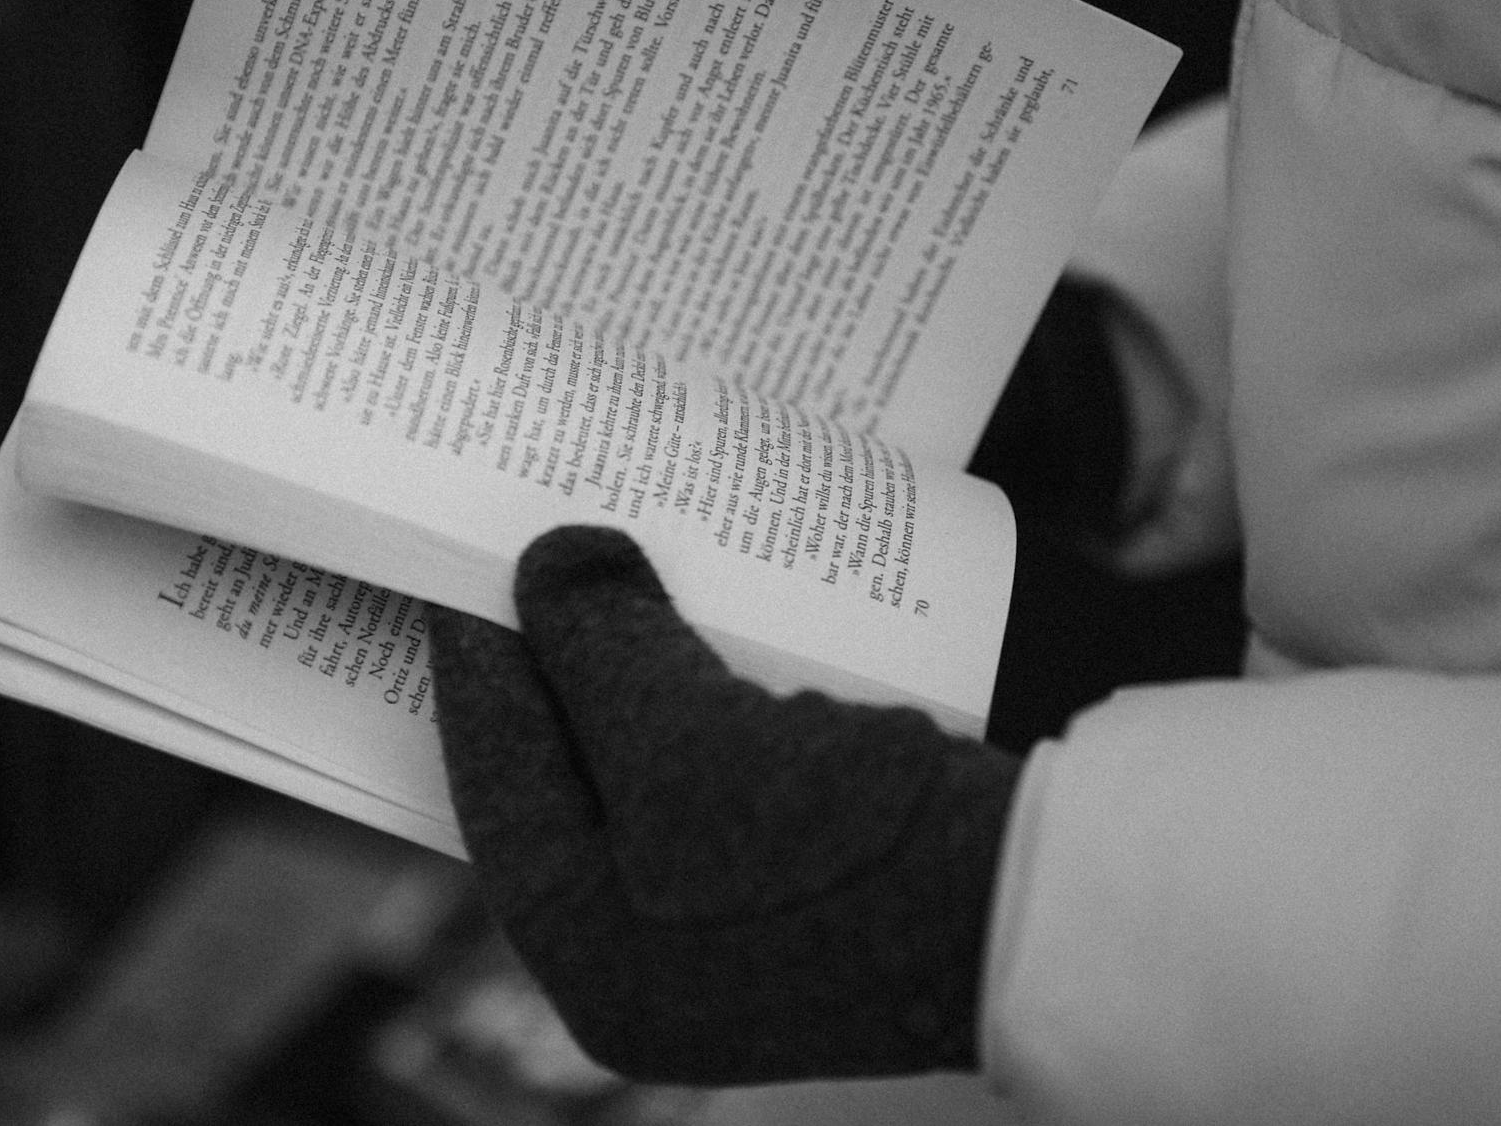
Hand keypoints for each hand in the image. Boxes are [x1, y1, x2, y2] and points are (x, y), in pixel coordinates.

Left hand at [429, 526, 1020, 1085]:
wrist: (1049, 911)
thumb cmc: (850, 844)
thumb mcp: (691, 739)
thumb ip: (595, 645)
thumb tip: (552, 563)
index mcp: (592, 957)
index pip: (497, 779)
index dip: (472, 655)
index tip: (451, 553)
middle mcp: (652, 960)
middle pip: (573, 778)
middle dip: (561, 656)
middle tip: (538, 540)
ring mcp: (740, 931)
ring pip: (657, 769)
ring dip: (646, 667)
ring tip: (632, 561)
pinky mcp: (817, 885)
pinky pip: (735, 773)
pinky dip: (723, 692)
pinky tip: (729, 617)